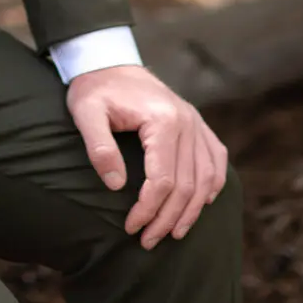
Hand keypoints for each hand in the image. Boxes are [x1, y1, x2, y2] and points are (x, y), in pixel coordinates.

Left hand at [67, 64, 227, 249]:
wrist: (108, 61)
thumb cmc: (94, 89)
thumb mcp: (85, 113)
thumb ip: (99, 147)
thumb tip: (116, 186)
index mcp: (162, 120)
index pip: (162, 180)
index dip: (148, 209)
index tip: (131, 228)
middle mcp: (186, 121)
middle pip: (186, 184)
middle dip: (167, 218)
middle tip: (148, 241)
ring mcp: (195, 121)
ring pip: (206, 177)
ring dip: (193, 210)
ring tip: (174, 232)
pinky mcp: (196, 122)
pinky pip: (216, 157)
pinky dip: (213, 183)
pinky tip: (203, 202)